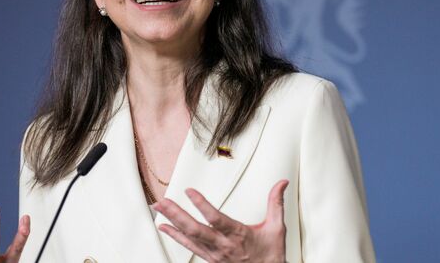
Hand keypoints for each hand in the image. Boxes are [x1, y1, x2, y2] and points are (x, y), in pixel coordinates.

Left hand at [154, 179, 288, 262]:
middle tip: (162, 201)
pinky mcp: (210, 259)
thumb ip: (276, 203)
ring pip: (189, 237)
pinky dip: (175, 236)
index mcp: (238, 235)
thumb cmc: (270, 256)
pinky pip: (189, 247)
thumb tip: (281, 184)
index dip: (201, 205)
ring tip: (158, 208)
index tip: (189, 191)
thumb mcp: (277, 228)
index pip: (216, 218)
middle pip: (195, 229)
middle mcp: (223, 246)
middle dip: (176, 214)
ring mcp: (214, 254)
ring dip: (172, 222)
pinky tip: (165, 227)